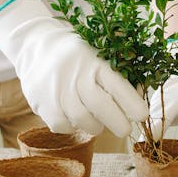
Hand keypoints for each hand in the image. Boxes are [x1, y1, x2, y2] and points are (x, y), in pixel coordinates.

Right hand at [0, 0, 147, 135]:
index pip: (116, 84)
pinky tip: (74, 116)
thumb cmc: (78, 54)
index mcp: (94, 60)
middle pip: (100, 106)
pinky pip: (64, 125)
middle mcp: (75, 74)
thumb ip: (120, 68)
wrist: (35, 46)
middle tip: (125, 130)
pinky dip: (73, 126)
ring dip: (95, 126)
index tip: (142, 115)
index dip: (131, 103)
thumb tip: (141, 91)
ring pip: (83, 120)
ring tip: (98, 121)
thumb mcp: (98, 50)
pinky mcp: (42, 104)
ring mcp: (57, 90)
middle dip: (118, 123)